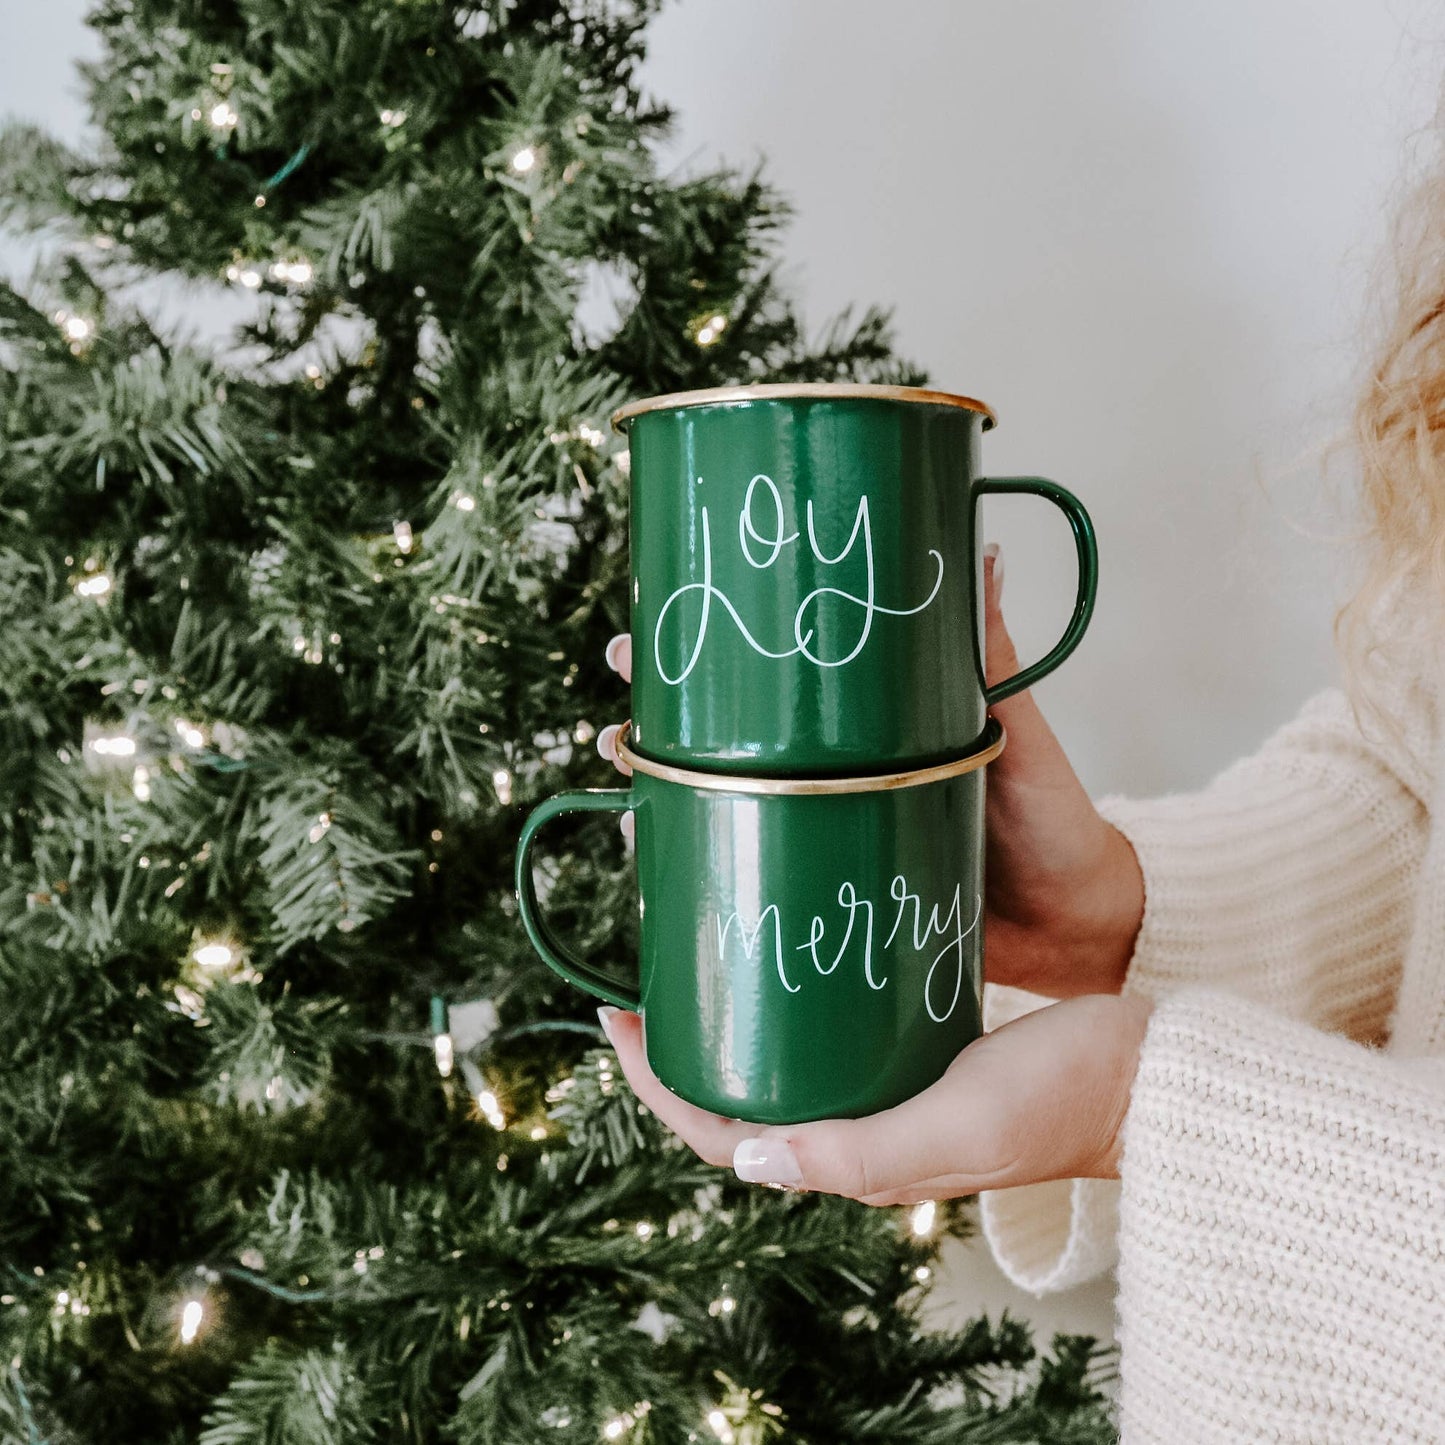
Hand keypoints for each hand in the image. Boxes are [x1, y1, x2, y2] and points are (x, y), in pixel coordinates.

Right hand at [597, 545, 1145, 997]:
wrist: (1079, 922)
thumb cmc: (1050, 814)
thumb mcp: (1016, 728)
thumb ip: (990, 652)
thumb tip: (985, 550)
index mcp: (863, 728)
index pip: (770, 679)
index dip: (702, 654)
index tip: (645, 625)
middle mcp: (828, 778)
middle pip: (721, 744)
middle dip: (656, 728)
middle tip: (619, 718)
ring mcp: (824, 838)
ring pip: (720, 816)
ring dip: (662, 808)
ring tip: (630, 812)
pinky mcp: (829, 899)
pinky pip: (756, 884)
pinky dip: (703, 882)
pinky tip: (664, 885)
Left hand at [598, 992, 1152, 1199]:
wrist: (1148, 1071)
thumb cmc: (1067, 1098)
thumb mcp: (959, 1124)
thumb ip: (859, 1153)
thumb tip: (747, 1158)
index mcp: (860, 1159)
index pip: (725, 1137)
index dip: (659, 1086)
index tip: (617, 1017)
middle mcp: (862, 1131)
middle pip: (740, 1102)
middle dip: (680, 1052)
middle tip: (644, 984)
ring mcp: (888, 1093)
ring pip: (781, 1070)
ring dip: (729, 1030)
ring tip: (698, 968)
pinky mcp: (917, 1054)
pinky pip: (829, 1043)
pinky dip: (787, 1015)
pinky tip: (783, 968)